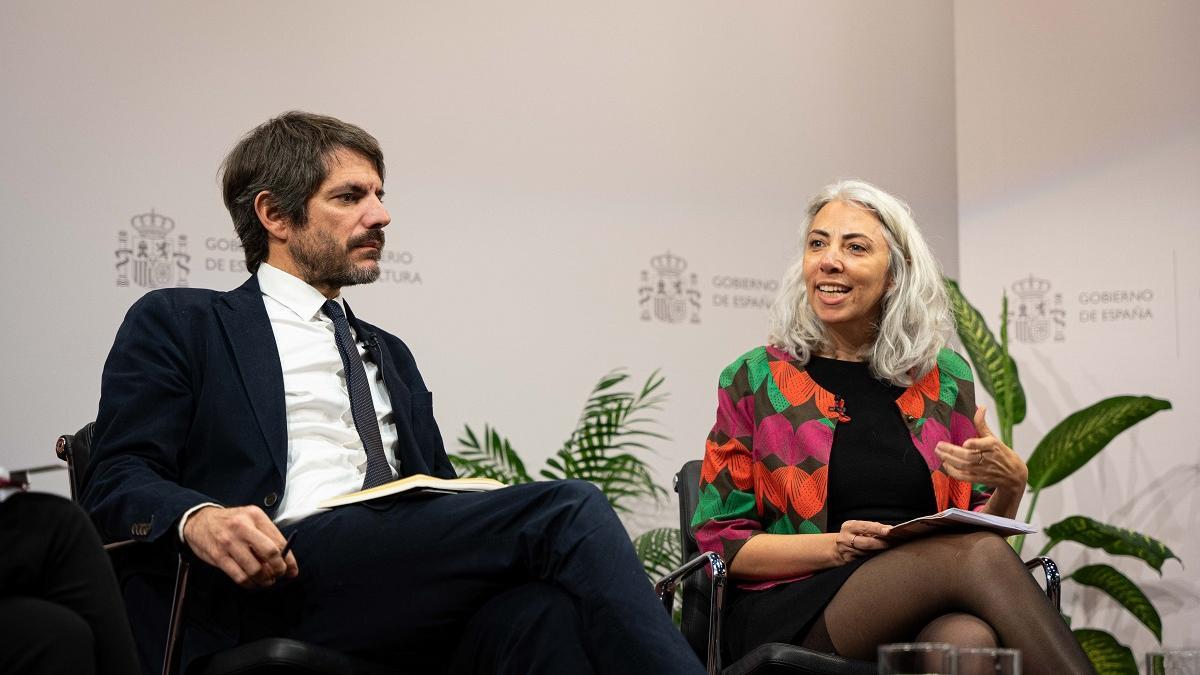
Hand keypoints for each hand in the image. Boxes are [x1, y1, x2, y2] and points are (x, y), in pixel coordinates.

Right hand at [182, 505, 298, 588]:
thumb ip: (268, 536)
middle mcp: (243, 528)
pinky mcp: (218, 556)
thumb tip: (287, 560)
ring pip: (255, 569)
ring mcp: (229, 542)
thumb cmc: (231, 522)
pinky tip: (252, 583)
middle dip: (279, 569)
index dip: (289, 559)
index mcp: (255, 516)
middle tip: (279, 575)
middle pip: (270, 553)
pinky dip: (249, 584)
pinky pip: (239, 576)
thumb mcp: (251, 519)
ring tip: (266, 581)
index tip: (292, 570)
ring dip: (264, 580)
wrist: (199, 521)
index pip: (278, 541)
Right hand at [833, 520, 891, 564]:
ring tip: (888, 548)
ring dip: (878, 551)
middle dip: (881, 543)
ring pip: (867, 553)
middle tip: (893, 543)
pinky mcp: (848, 560)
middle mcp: (845, 538)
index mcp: (849, 526)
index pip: (865, 527)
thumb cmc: (853, 536)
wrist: (837, 548)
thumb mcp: (859, 528)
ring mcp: (845, 550)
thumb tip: (890, 529)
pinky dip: (872, 558)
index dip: (878, 529)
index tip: (889, 531)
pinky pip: (864, 559)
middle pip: (867, 543)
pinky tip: (878, 556)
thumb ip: (873, 528)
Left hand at [935, 406, 1027, 493]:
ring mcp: (983, 470)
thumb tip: (981, 407)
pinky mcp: (979, 478)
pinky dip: (953, 471)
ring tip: (938, 452)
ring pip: (964, 465)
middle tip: (938, 445)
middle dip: (952, 451)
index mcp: (993, 446)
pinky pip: (963, 476)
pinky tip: (945, 464)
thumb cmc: (1001, 453)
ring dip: (949, 459)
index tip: (965, 443)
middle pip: (968, 456)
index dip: (975, 444)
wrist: (1014, 475)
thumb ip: (982, 424)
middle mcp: (988, 458)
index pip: (985, 445)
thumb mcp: (993, 437)